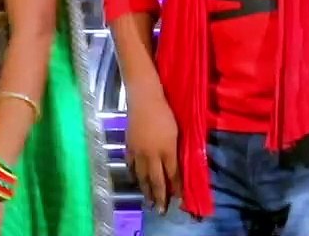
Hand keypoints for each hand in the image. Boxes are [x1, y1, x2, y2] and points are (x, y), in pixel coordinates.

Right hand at [125, 87, 179, 213]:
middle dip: (159, 196)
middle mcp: (152, 155)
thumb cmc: (165, 112)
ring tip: (148, 201)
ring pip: (142, 176)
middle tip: (160, 210)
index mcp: (167, 150)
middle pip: (156, 180)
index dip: (176, 188)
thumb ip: (176, 150)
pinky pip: (130, 165)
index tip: (179, 200)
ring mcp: (138, 151)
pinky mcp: (128, 146)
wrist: (144, 98)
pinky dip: (133, 175)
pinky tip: (135, 179)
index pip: (173, 174)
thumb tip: (176, 164)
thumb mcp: (177, 131)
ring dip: (146, 190)